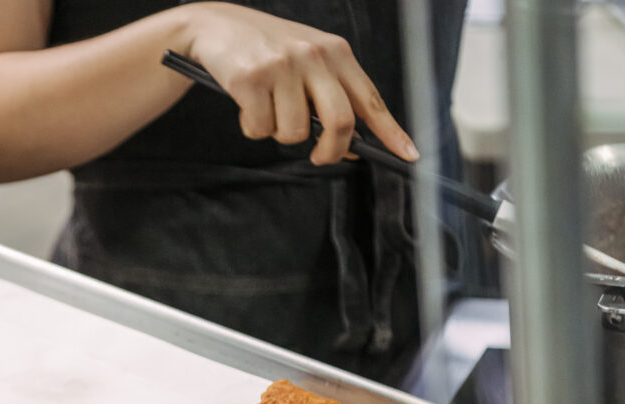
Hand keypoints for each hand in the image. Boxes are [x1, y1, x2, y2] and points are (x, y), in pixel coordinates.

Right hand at [180, 2, 418, 165]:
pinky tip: (246, 106)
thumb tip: (351, 145)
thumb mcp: (307, 60)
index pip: (370, 99)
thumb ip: (331, 95)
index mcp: (336, 52)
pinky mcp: (251, 79)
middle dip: (331, 150)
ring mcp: (282, 67)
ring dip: (278, 134)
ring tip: (267, 110)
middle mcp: (314, 56)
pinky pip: (260, 129)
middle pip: (340, 122)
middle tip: (319, 157)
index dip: (391, 131)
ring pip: (294, 133)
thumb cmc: (266, 49)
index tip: (408, 155)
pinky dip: (252, 127)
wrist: (216, 25)